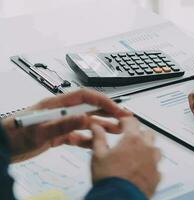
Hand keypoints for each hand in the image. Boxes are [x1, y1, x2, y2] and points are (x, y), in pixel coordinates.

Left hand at [2, 89, 131, 161]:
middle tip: (124, 118)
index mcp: (57, 104)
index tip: (116, 109)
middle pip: (90, 109)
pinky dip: (88, 140)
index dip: (103, 101)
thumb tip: (85, 118)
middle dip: (108, 112)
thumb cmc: (15, 134)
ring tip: (117, 130)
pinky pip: (78, 136)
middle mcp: (62, 112)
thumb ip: (63, 124)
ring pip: (87, 123)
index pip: (86, 97)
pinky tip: (96, 144)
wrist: (3, 147)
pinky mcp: (58, 135)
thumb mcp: (40, 130)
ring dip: (102, 126)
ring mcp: (61, 124)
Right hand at [90, 117, 160, 197]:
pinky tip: (142, 170)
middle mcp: (146, 148)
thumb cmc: (109, 178)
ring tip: (137, 154)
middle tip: (130, 138)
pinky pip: (157, 166)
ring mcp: (154, 162)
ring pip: (155, 149)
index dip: (125, 120)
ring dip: (148, 149)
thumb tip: (96, 127)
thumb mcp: (98, 155)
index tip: (122, 123)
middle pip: (148, 133)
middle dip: (140, 133)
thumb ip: (98, 138)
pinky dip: (150, 166)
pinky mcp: (157, 176)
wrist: (119, 199)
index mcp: (132, 140)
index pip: (132, 121)